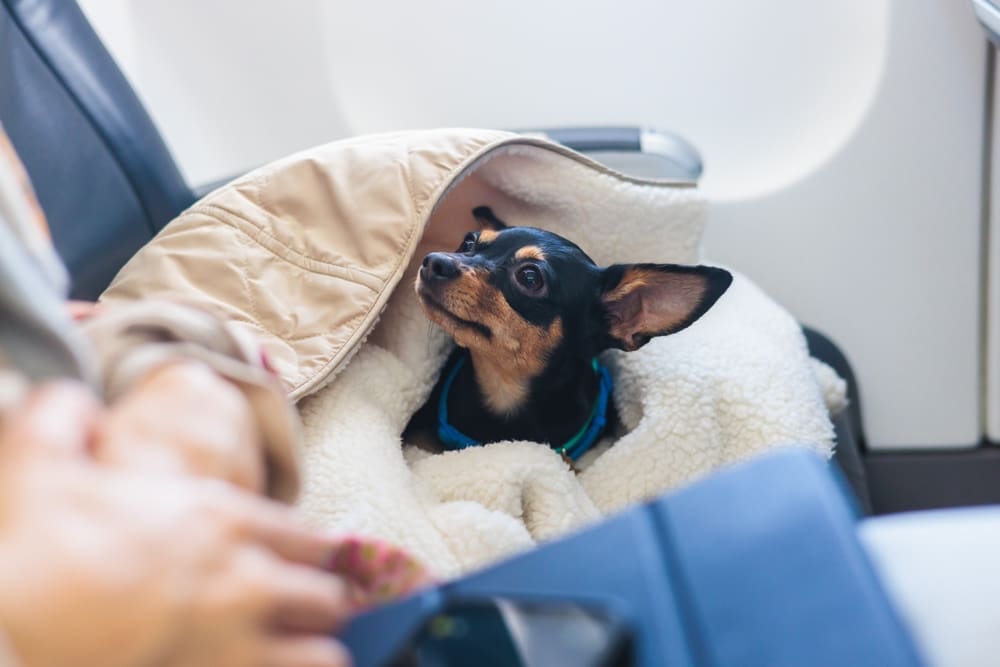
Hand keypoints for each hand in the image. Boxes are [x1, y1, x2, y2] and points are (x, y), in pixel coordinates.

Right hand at [0, 382, 350, 666]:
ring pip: (321, 654)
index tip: (302, 563)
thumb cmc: (32, 548)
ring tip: (291, 650)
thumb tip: (77, 401)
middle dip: (318, 604)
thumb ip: (65, 416)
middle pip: (325, 598)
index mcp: (223, 521)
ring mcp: (234, 645)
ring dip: (311, 650)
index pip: (310, 538)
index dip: (312, 552)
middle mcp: (245, 581)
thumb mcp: (41, 460)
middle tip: (298, 610)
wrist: (6, 627)